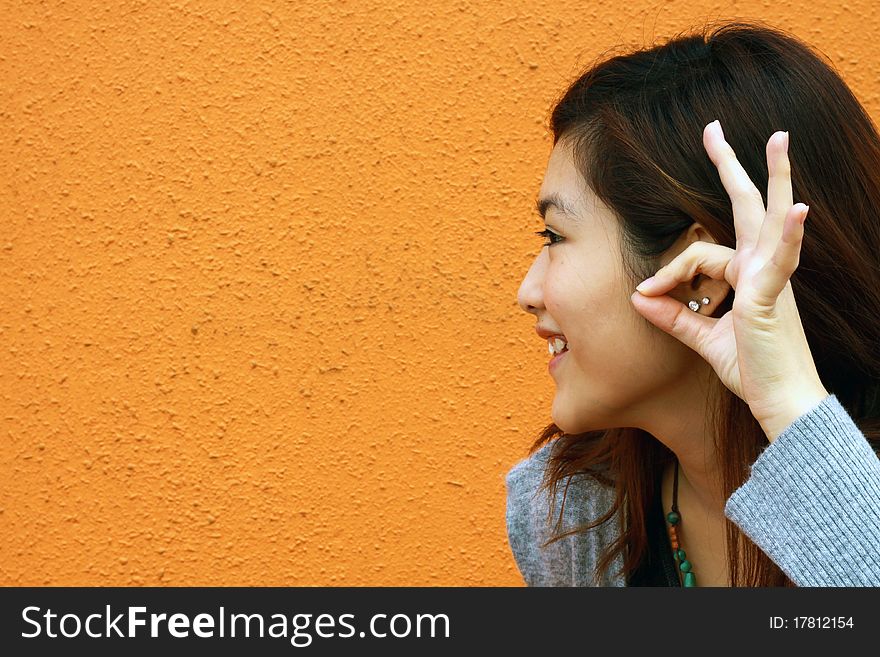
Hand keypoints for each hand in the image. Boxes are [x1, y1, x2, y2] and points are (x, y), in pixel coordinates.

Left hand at [629, 120, 827, 441]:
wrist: (781, 404)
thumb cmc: (751, 371)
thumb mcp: (703, 340)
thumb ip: (674, 317)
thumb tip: (638, 298)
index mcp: (748, 276)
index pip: (698, 254)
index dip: (668, 273)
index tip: (645, 295)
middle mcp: (763, 269)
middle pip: (748, 206)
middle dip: (731, 166)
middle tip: (714, 129)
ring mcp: (772, 279)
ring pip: (764, 221)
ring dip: (775, 177)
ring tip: (778, 139)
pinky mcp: (774, 298)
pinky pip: (781, 261)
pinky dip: (788, 235)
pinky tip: (797, 210)